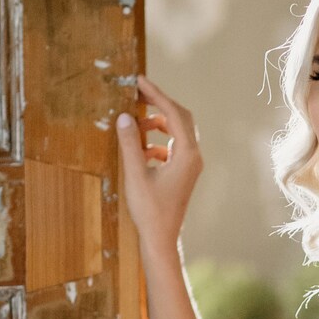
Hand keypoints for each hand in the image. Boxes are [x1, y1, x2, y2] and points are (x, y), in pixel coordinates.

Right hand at [115, 72, 203, 251]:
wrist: (161, 238)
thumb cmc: (149, 210)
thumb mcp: (135, 174)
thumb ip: (129, 144)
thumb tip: (124, 116)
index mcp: (187, 155)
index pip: (174, 114)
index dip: (156, 95)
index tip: (139, 80)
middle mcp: (194, 157)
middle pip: (181, 118)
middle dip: (159, 104)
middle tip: (137, 93)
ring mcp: (190, 165)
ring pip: (178, 132)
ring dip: (158, 123)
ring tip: (136, 123)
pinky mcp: (183, 173)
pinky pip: (173, 147)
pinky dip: (158, 141)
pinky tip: (141, 148)